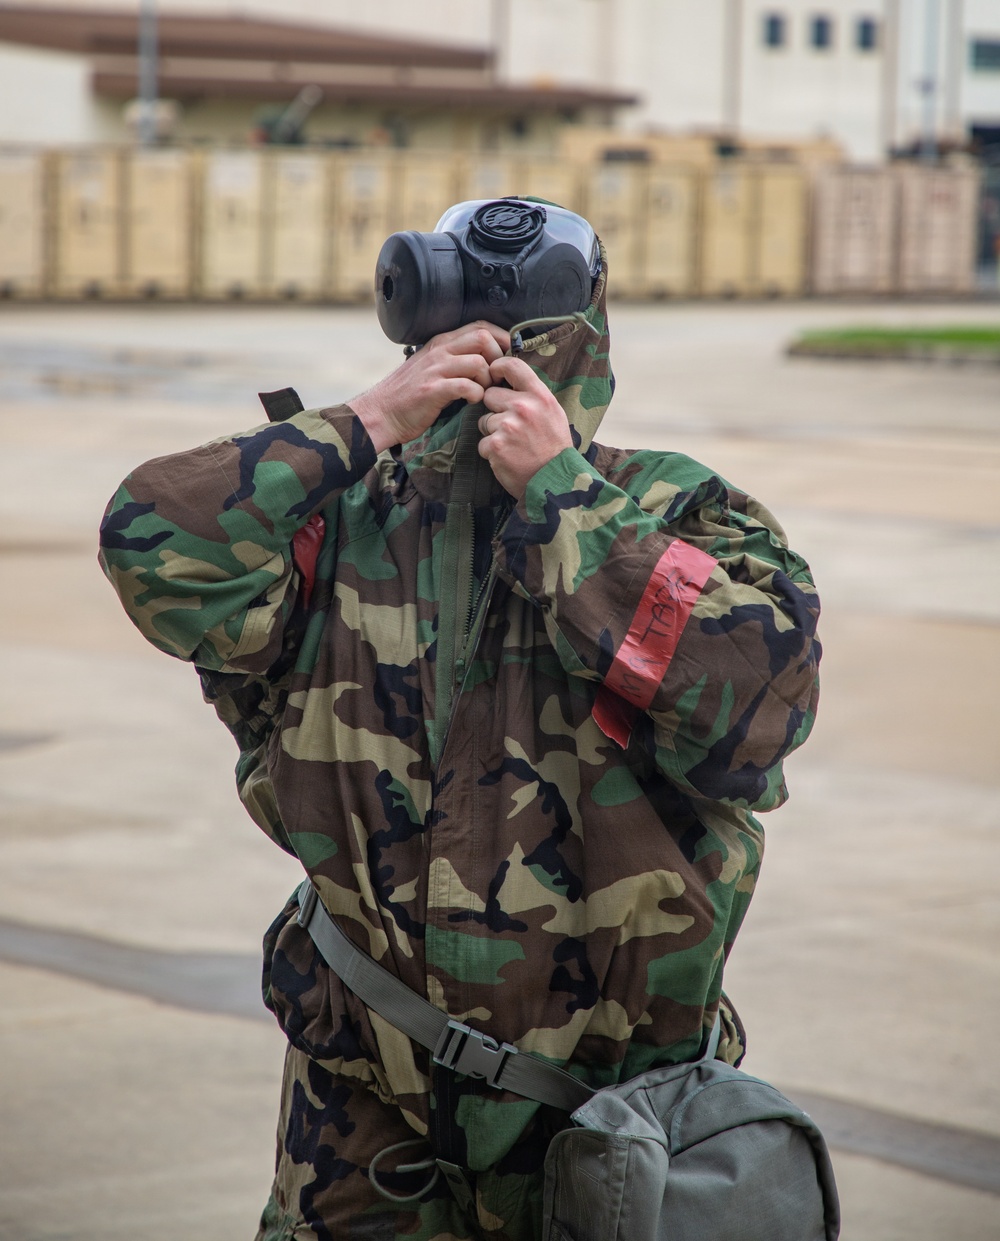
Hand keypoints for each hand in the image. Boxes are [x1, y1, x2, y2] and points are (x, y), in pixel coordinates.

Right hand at [349, 322, 508, 451]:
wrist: (381, 412)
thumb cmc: (410, 394)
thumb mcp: (432, 367)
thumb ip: (454, 359)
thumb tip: (486, 360)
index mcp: (441, 342)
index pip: (480, 326)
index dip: (501, 337)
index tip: (508, 354)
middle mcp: (439, 351)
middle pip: (483, 339)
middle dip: (498, 358)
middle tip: (495, 377)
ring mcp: (435, 369)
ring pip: (478, 363)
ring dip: (488, 380)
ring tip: (482, 391)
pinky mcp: (433, 390)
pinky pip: (466, 386)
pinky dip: (476, 395)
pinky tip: (471, 401)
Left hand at [477, 356, 571, 498]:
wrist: (555, 482)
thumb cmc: (554, 448)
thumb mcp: (552, 413)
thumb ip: (532, 395)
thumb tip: (508, 380)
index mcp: (540, 396)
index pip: (511, 365)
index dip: (497, 368)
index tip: (493, 375)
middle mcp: (524, 407)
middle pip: (489, 395)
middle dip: (494, 410)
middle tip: (511, 427)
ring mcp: (508, 426)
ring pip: (484, 421)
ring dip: (493, 433)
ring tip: (513, 446)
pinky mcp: (495, 446)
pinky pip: (482, 443)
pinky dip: (491, 452)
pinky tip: (508, 457)